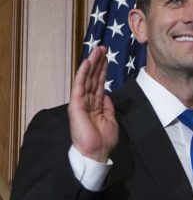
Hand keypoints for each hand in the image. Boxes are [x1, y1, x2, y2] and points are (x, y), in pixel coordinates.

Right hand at [68, 46, 117, 161]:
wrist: (95, 152)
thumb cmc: (102, 139)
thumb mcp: (110, 120)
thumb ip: (108, 106)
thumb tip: (107, 96)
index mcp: (95, 104)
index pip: (99, 83)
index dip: (102, 70)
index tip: (106, 57)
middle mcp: (87, 101)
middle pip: (93, 77)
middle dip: (98, 62)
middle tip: (102, 48)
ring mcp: (81, 102)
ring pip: (86, 78)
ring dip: (92, 64)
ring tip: (97, 50)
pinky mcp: (75, 105)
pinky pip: (79, 86)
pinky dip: (83, 74)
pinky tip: (87, 63)